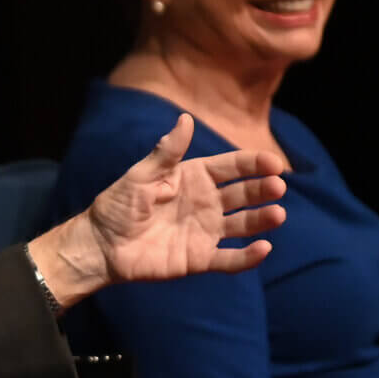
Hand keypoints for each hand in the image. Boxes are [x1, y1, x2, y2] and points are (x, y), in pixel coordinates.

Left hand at [28, 113, 286, 309]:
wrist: (101, 245)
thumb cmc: (118, 205)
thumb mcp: (141, 175)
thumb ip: (166, 152)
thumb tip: (186, 118)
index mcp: (194, 178)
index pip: (231, 167)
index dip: (253, 164)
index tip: (274, 163)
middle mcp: (206, 203)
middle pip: (243, 194)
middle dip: (262, 189)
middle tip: (278, 187)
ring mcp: (205, 231)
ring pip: (243, 224)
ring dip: (262, 220)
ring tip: (278, 214)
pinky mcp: (200, 258)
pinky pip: (230, 259)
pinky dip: (248, 256)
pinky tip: (263, 248)